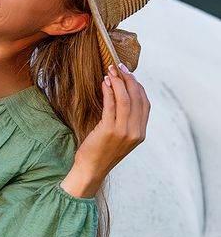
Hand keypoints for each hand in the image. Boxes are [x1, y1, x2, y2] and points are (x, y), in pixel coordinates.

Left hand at [69, 63, 150, 191]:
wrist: (91, 169)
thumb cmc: (102, 150)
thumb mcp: (120, 136)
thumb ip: (126, 120)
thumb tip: (122, 93)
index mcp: (140, 133)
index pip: (145, 104)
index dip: (138, 86)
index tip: (129, 74)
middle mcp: (135, 132)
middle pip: (136, 98)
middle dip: (128, 79)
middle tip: (118, 67)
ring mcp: (123, 132)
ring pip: (125, 99)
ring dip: (118, 81)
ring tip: (110, 71)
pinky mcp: (109, 130)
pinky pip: (111, 105)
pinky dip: (109, 91)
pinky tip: (104, 83)